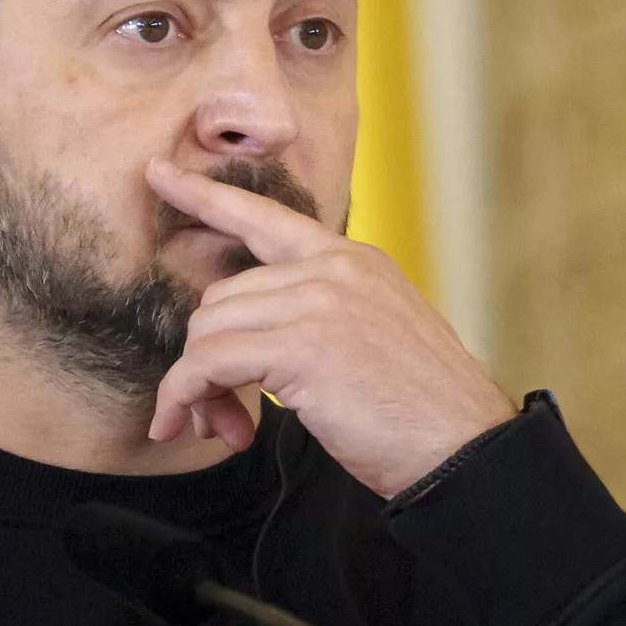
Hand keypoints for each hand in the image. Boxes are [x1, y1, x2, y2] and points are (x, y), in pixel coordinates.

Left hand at [145, 158, 516, 498]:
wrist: (466, 451)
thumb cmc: (422, 413)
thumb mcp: (376, 337)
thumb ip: (322, 317)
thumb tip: (249, 342)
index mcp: (353, 261)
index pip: (266, 217)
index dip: (206, 196)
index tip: (159, 174)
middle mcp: (333, 268)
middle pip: (221, 298)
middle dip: (205, 360)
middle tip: (219, 416)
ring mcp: (319, 301)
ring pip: (208, 330)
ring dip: (198, 388)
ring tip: (225, 429)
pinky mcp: (301, 346)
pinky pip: (208, 363)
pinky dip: (188, 396)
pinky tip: (198, 426)